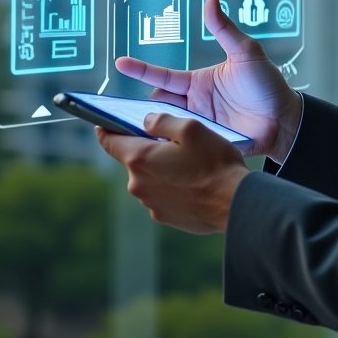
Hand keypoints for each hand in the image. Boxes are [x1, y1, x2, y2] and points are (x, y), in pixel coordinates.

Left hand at [96, 114, 248, 233]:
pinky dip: (173, 186)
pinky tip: (194, 182)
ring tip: (191, 164)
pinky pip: (162, 194)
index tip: (103, 124)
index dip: (105, 129)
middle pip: (134, 159)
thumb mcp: (191, 128)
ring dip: (162, 169)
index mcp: (140, 158)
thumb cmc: (215, 163)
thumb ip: (162, 121)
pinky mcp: (164, 216)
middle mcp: (138, 184)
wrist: (234, 203)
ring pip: (150, 177)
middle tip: (175, 143)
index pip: (109, 142)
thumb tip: (146, 122)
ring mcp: (150, 203)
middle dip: (149, 149)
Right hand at [114, 0, 301, 163]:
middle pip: (156, 106)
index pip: (162, 76)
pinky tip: (155, 150)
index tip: (119, 62)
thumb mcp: (246, 53)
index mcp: (198, 83)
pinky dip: (169, 146)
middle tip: (118, 109)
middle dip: (138, 107)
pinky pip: (182, 147)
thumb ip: (225, 29)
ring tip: (129, 130)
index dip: (141, 69)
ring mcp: (198, 126)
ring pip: (165, 127)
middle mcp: (193, 105)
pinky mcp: (206, 145)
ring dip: (150, 128)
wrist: (285, 118)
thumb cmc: (267, 83)